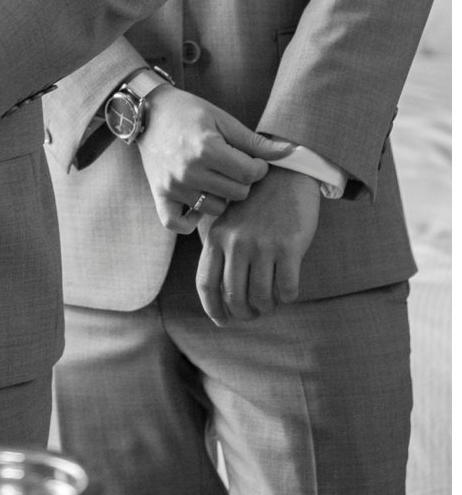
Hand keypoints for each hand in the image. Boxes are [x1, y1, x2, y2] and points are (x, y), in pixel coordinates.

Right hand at [136, 87, 291, 230]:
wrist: (148, 112)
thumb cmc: (189, 112)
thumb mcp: (224, 121)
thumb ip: (255, 142)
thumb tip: (291, 153)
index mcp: (207, 150)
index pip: (250, 175)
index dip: (258, 168)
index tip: (251, 159)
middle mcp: (189, 171)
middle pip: (237, 194)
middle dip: (242, 182)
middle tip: (234, 168)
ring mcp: (173, 186)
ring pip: (215, 209)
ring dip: (220, 198)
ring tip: (216, 180)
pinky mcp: (159, 194)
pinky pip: (176, 224)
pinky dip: (189, 221)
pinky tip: (197, 206)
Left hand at [195, 168, 321, 322]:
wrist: (286, 174)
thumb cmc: (256, 203)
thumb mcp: (228, 222)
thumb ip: (221, 251)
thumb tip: (220, 294)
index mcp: (216, 238)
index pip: (206, 284)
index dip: (213, 309)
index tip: (222, 321)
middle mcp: (236, 244)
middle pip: (233, 296)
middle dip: (243, 313)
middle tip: (253, 313)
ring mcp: (262, 246)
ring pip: (261, 297)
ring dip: (267, 306)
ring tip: (271, 301)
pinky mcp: (289, 247)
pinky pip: (286, 288)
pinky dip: (287, 297)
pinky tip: (288, 290)